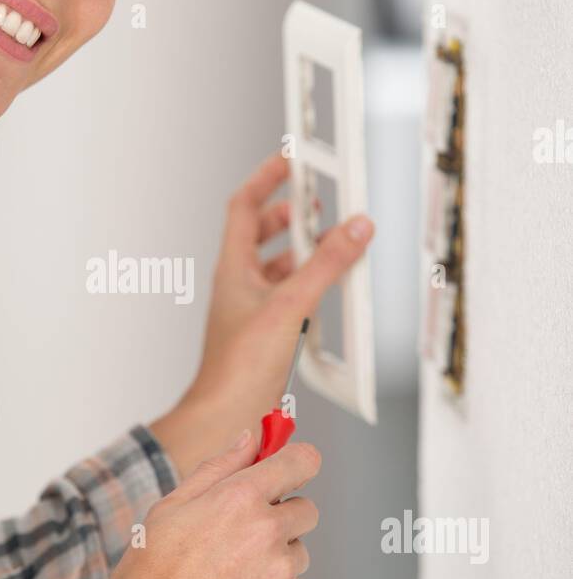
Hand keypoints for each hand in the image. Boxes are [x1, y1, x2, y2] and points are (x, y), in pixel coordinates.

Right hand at [108, 427, 321, 578]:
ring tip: (234, 577)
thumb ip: (219, 468)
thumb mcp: (171, 506)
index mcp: (239, 497)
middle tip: (243, 538)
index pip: (300, 462)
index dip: (298, 463)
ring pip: (299, 554)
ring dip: (278, 560)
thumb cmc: (150, 572)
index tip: (292, 469)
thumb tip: (251, 440)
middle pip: (306, 510)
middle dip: (282, 518)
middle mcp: (266, 531)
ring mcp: (279, 572)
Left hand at [147, 149, 374, 476]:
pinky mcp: (265, 336)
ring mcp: (250, 311)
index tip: (289, 160)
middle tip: (318, 205)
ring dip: (303, 253)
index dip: (265, 178)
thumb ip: (325, 266)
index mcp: (233, 269)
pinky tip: (328, 295)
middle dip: (290, 216)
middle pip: (261, 235)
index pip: (244, 206)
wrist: (224, 418)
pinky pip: (288, 298)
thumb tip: (353, 229)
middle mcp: (238, 286)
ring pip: (277, 268)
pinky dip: (309, 288)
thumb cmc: (238, 369)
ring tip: (333, 245)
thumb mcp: (290, 306)